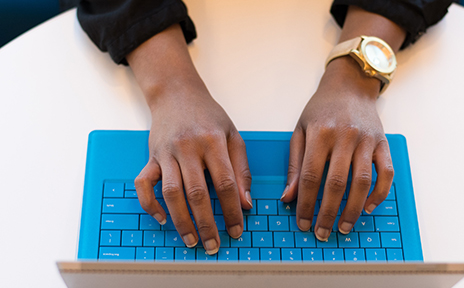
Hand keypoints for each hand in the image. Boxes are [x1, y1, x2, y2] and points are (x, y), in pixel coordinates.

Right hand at [127, 24, 251, 254]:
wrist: (176, 93)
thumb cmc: (207, 115)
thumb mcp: (232, 135)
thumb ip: (241, 168)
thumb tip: (245, 203)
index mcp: (213, 141)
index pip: (226, 183)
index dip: (232, 210)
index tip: (237, 229)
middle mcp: (188, 148)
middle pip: (197, 192)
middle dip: (207, 223)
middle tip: (213, 245)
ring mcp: (166, 153)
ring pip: (171, 192)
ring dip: (181, 220)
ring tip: (191, 240)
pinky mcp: (151, 156)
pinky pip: (143, 184)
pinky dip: (149, 204)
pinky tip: (162, 219)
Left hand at [281, 57, 393, 240]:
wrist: (350, 86)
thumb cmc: (321, 109)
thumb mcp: (300, 130)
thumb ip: (294, 164)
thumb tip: (287, 197)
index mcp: (320, 133)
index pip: (310, 176)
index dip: (305, 203)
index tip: (302, 223)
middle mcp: (345, 137)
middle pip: (336, 183)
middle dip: (327, 212)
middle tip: (322, 232)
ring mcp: (367, 140)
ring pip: (362, 182)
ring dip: (353, 209)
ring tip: (343, 227)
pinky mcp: (383, 143)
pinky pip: (386, 173)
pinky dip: (379, 193)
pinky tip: (368, 207)